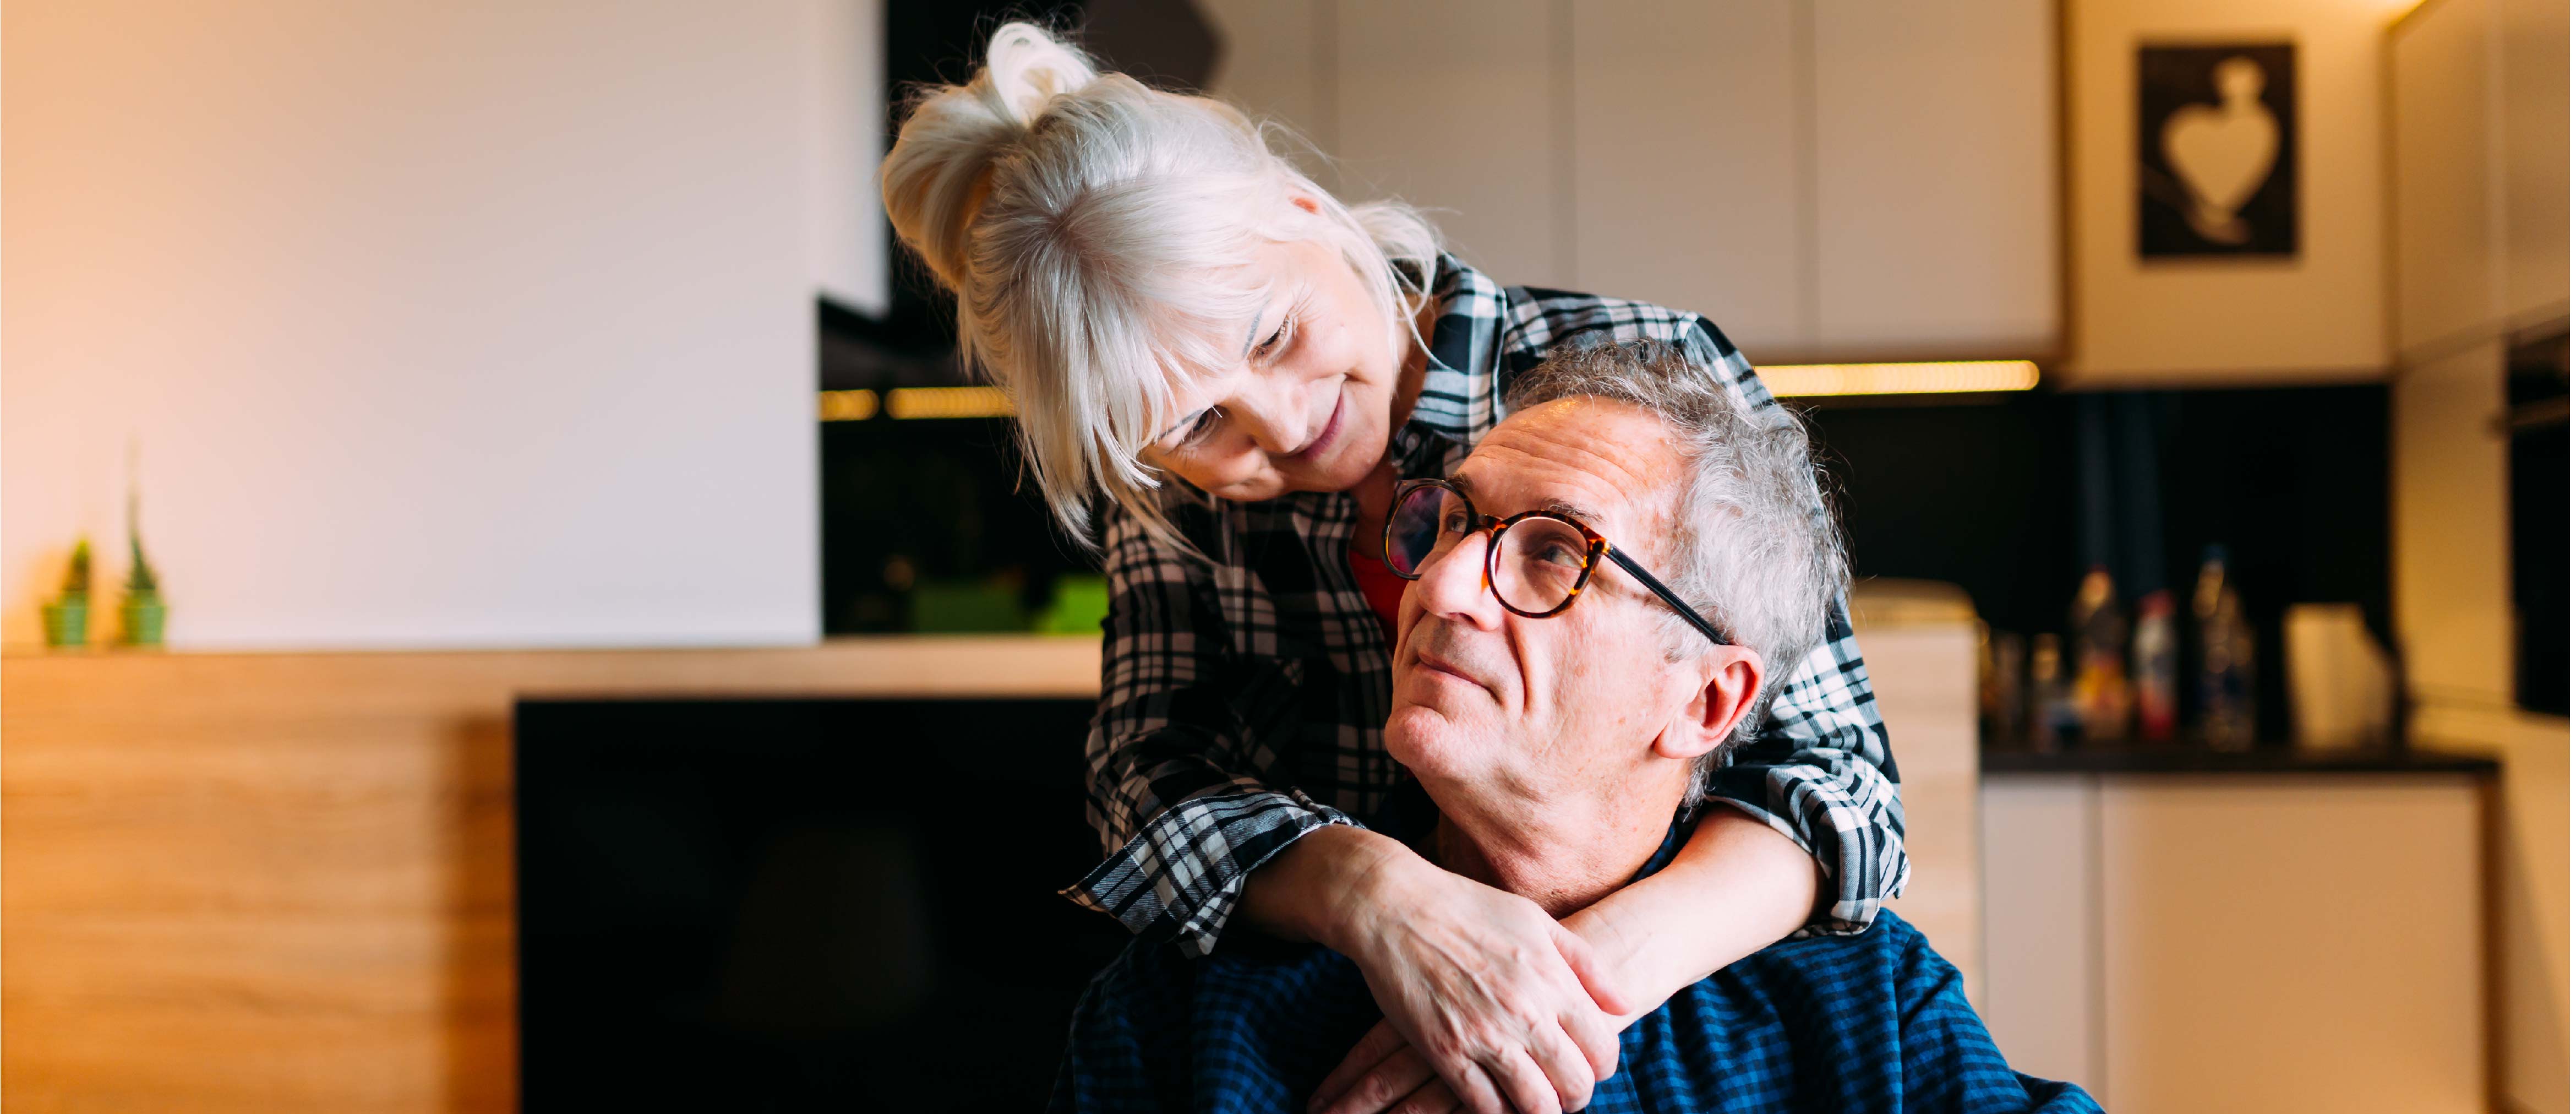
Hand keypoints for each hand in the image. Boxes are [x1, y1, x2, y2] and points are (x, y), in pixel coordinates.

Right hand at [1310, 856, 1631, 1113]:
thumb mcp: (1538, 921)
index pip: (1602, 1048)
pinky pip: (1484, 1105)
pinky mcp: (1445, 1051)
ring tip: (1536, 1103)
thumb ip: (1586, 963)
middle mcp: (1525, 1012)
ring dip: (1542, 1111)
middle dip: (1576, 1095)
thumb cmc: (1469, 906)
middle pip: (1575, 1083)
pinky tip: (1497, 1101)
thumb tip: (1625, 1004)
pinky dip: (1497, 1113)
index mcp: (1552, 979)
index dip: (1602, 1065)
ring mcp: (1484, 1035)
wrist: (1396, 905)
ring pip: (1535, 1104)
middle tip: (1564, 1091)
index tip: (1589, 1065)